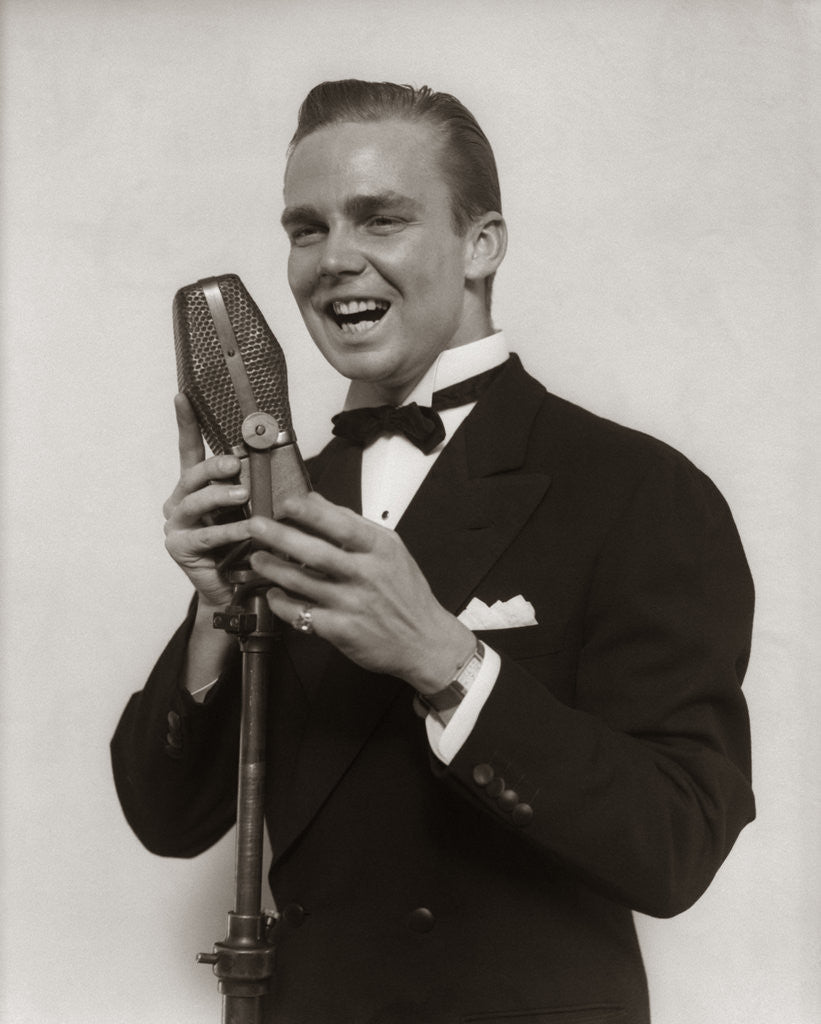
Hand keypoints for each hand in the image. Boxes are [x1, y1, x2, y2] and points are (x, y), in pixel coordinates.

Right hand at [162, 394, 252, 607]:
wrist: (233, 590)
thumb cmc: (243, 545)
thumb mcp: (249, 510)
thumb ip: (252, 486)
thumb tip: (274, 455)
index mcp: (194, 487)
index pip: (188, 449)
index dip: (186, 423)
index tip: (182, 395)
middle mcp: (179, 502)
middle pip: (192, 475)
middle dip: (213, 466)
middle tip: (234, 463)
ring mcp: (176, 525)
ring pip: (195, 503)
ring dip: (220, 497)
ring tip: (242, 495)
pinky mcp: (180, 548)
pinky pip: (206, 535)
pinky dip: (228, 531)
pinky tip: (247, 529)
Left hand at [247, 492, 475, 692]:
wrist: (424, 641)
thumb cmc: (406, 593)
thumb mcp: (391, 550)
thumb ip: (354, 525)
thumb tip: (316, 500)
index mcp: (379, 550)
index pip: (342, 525)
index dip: (312, 513)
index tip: (287, 503)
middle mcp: (366, 575)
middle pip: (316, 553)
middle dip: (280, 537)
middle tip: (255, 526)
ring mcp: (352, 604)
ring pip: (303, 582)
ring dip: (274, 569)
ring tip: (257, 558)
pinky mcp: (341, 630)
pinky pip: (302, 614)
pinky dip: (282, 603)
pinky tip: (274, 595)